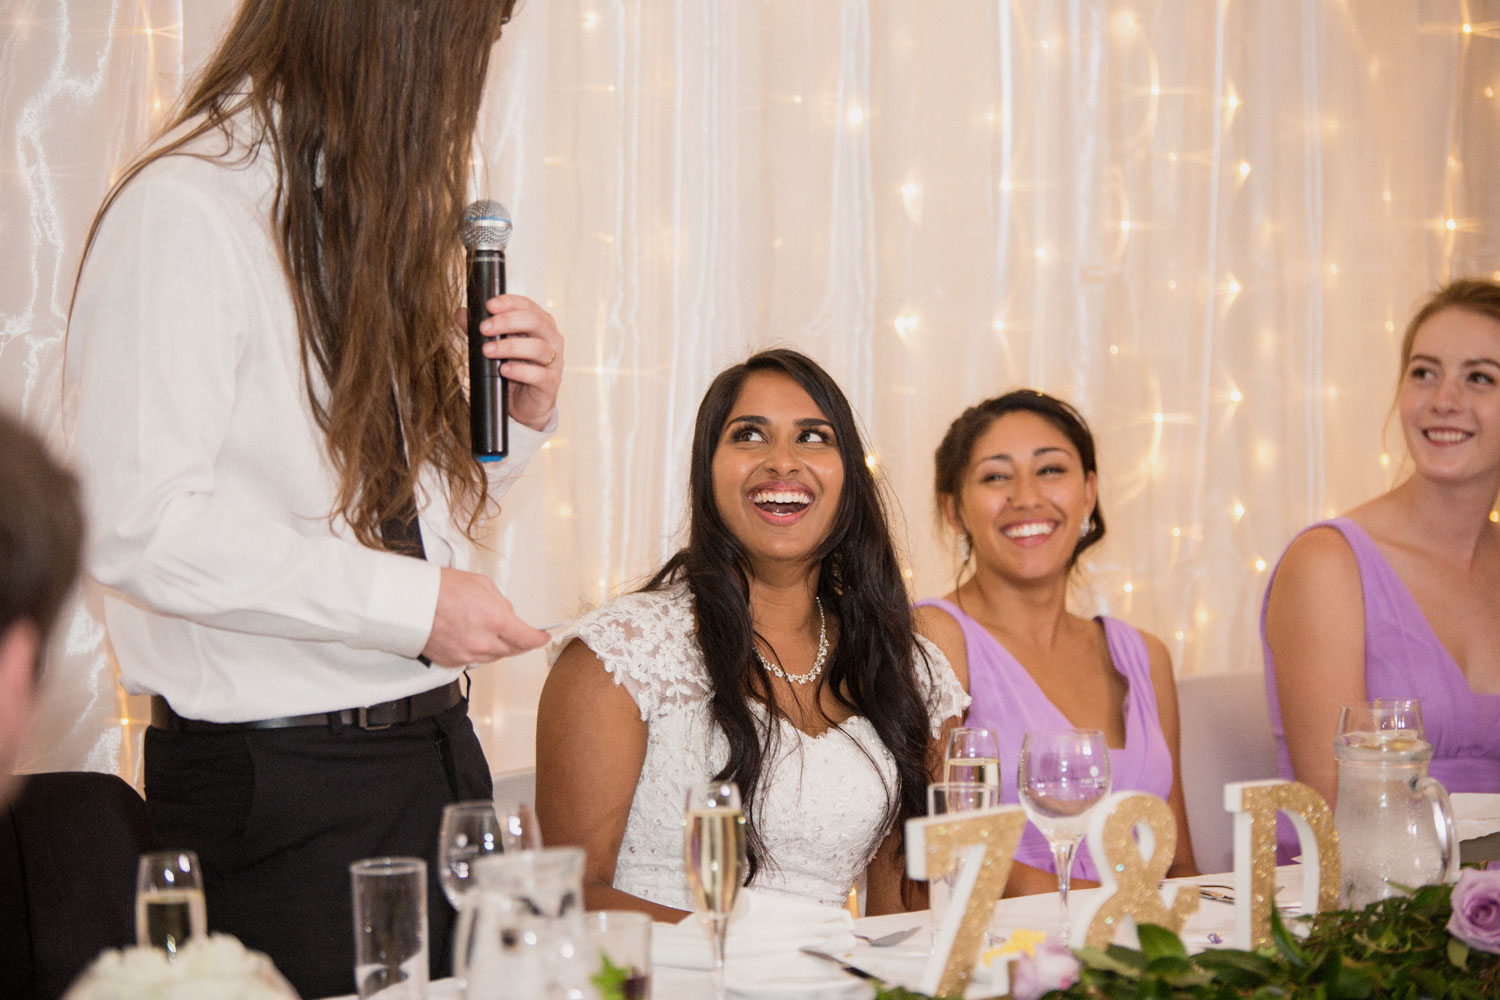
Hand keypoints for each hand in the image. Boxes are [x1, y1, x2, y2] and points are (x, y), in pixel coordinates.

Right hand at [421, 567, 548, 665]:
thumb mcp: (482, 585)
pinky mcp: (452, 661)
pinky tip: (472, 637)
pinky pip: (475, 660)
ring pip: (494, 657)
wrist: (409, 601)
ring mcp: (467, 654)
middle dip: (520, 642)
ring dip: (499, 646)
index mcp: (495, 620)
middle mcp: (484, 642)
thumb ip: (501, 603)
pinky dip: (479, 651)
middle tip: (521, 633)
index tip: (543, 637)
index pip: (527, 639)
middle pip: (513, 651)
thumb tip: (508, 615)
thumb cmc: (441, 588)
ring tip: (489, 630)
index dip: (539, 639)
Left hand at [477, 294, 563, 430]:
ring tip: (487, 351)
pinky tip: (504, 370)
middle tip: (484, 329)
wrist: (523, 403)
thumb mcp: (495, 346)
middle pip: (535, 321)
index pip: (527, 306)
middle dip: (507, 322)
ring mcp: (554, 361)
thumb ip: (481, 331)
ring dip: (509, 347)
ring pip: (537, 348)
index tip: (489, 306)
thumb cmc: (512, 369)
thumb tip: (461, 313)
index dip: (509, 303)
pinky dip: (520, 371)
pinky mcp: (551, 383)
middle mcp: (551, 339)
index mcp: (539, 324)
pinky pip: (539, 375)